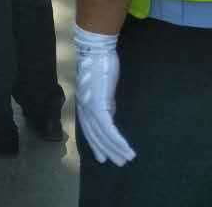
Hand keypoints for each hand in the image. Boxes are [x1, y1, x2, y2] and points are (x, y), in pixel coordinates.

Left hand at [73, 23, 135, 165]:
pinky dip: (117, 140)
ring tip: (127, 158)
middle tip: (119, 162)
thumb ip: (104, 101)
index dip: (96, 144)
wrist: (95, 49)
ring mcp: (90, 106)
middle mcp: (84, 107)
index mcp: (83, 103)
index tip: (103, 156)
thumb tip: (110, 113)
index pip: (89, 130)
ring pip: (102, 135)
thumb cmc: (100, 64)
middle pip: (95, 135)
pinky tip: (126, 148)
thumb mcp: (102, 87)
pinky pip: (108, 128)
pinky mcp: (98, 104)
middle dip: (107, 150)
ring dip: (116, 148)